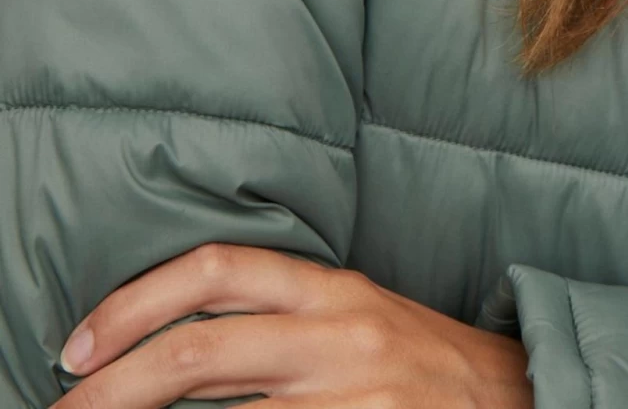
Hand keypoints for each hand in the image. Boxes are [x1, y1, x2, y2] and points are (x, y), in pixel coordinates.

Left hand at [56, 242, 534, 406]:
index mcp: (329, 289)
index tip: (77, 346)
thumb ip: (273, 323)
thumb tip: (170, 350)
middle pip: (199, 348)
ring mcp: (349, 397)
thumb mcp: (351, 318)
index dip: (135, 303)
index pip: (217, 270)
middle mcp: (336, 334)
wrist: (510, 399)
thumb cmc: (417, 363)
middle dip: (114, 384)